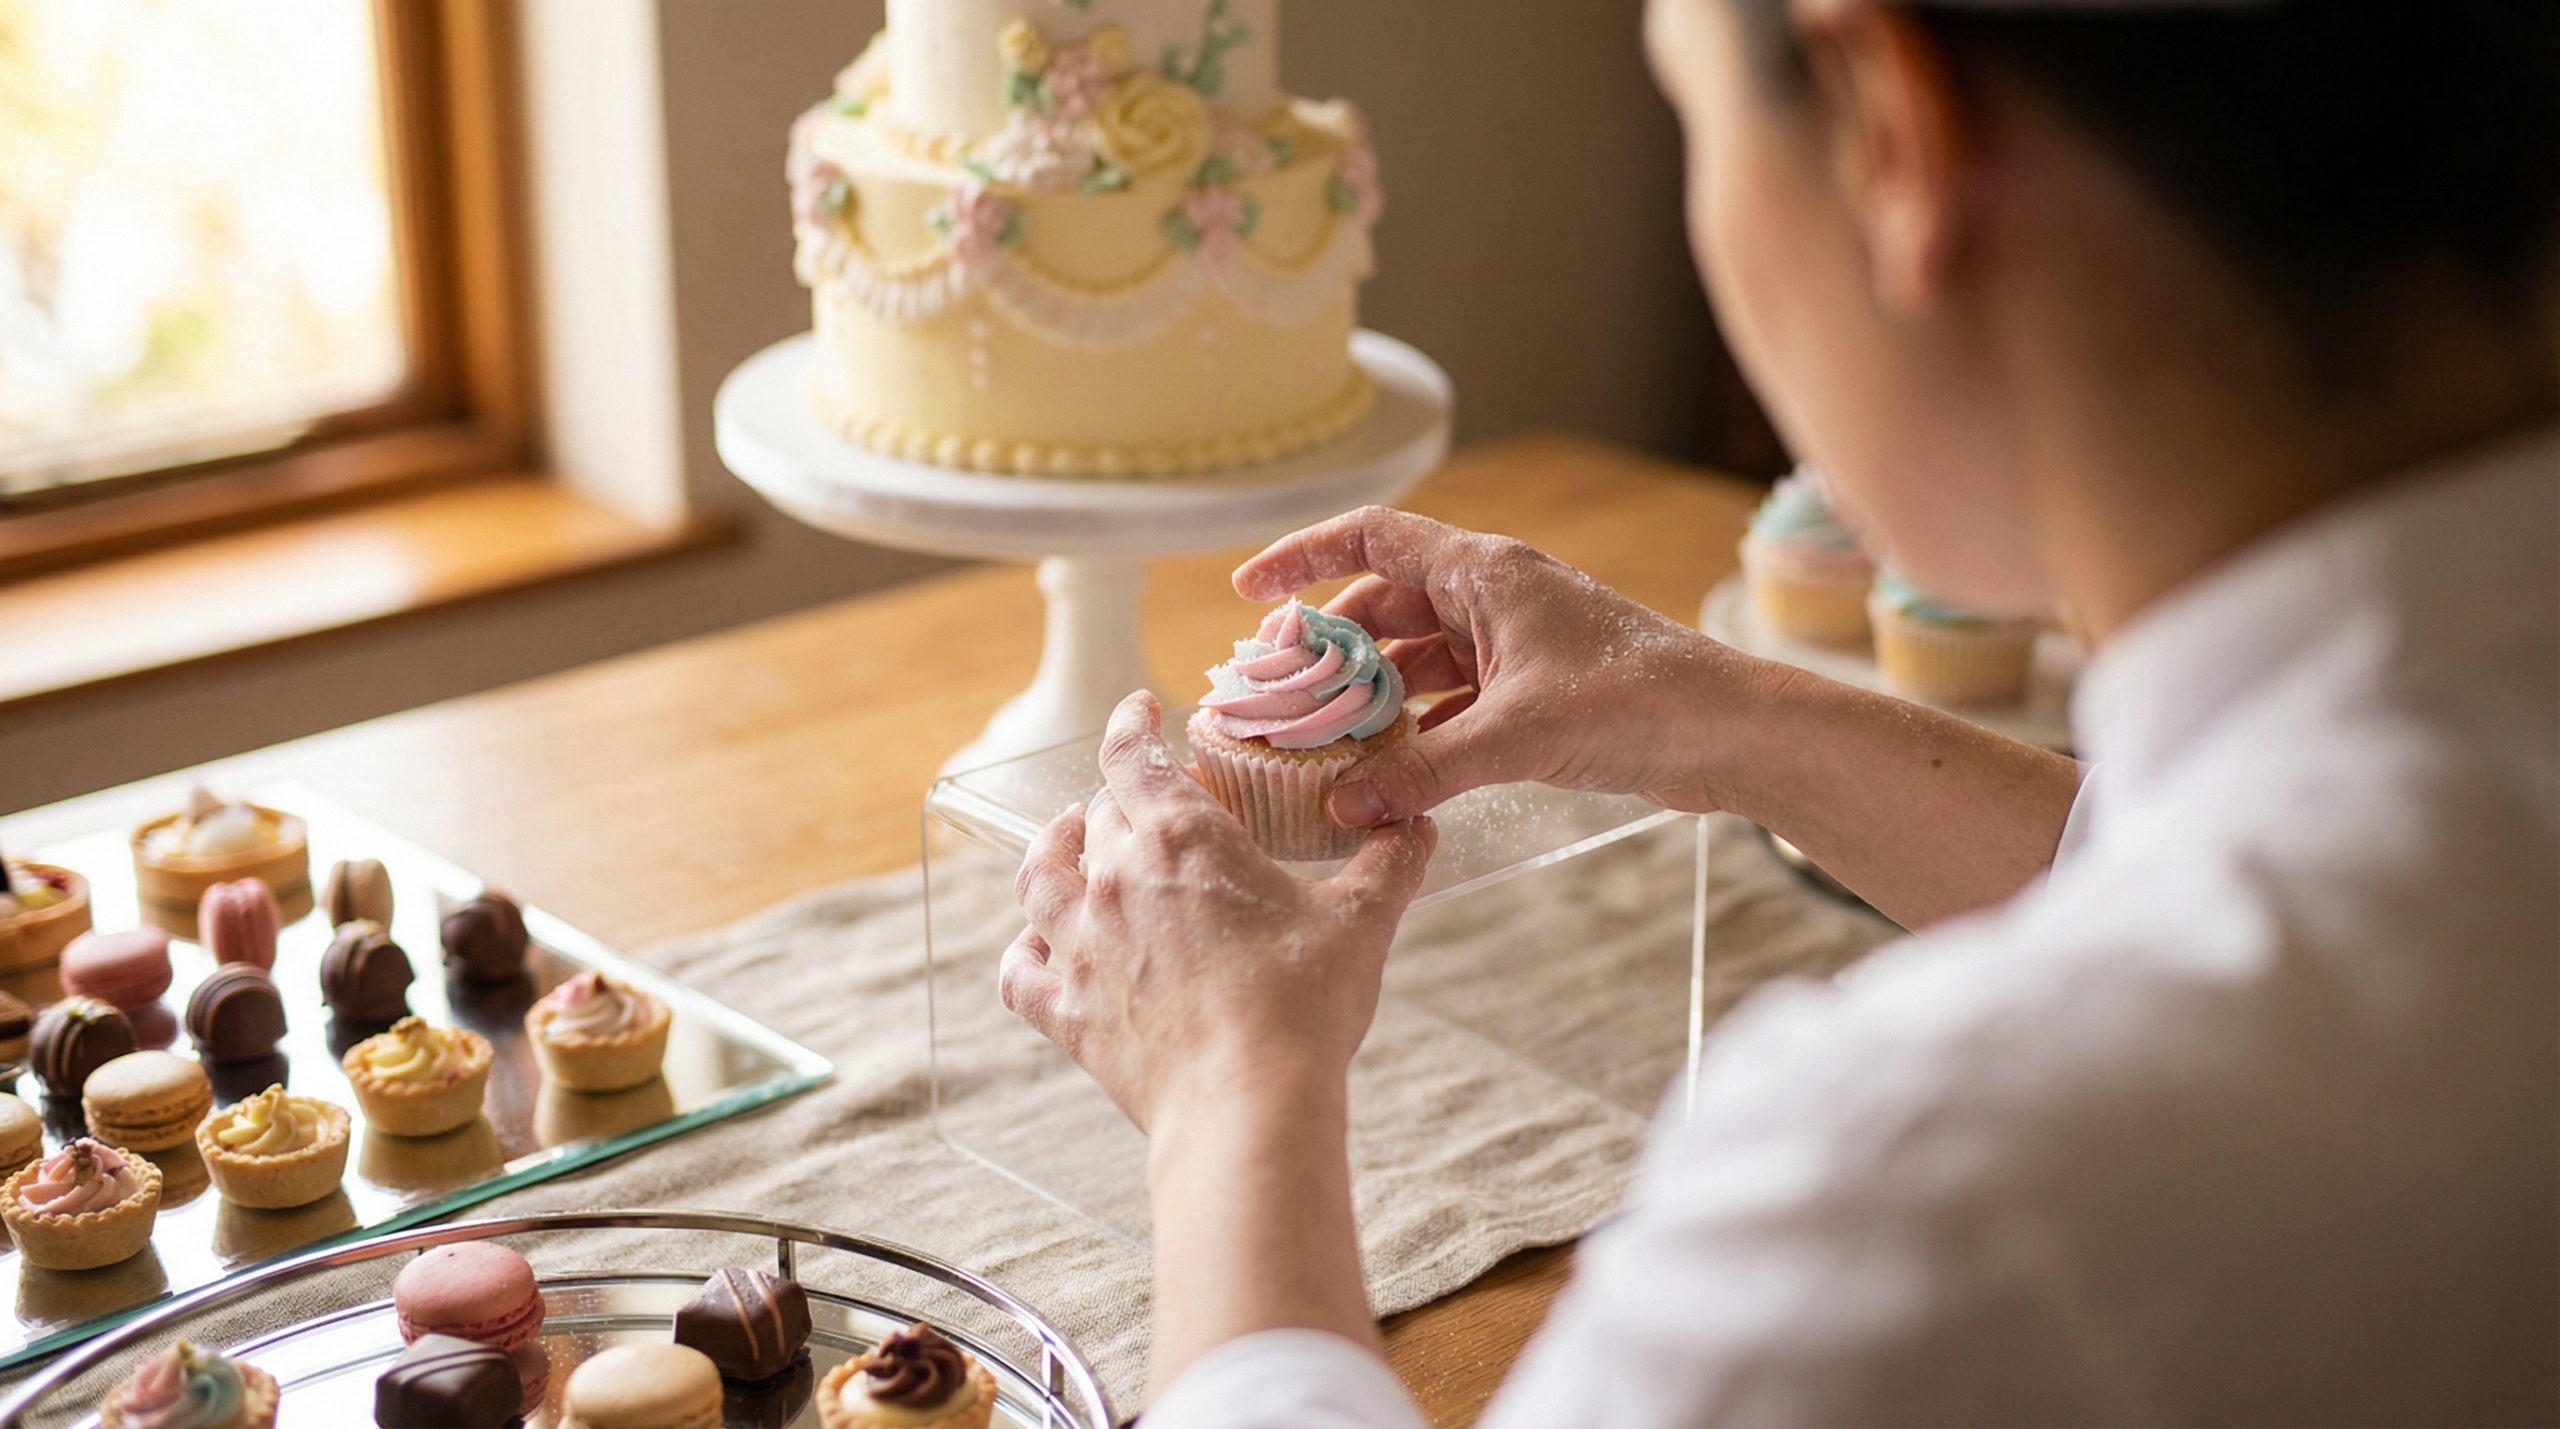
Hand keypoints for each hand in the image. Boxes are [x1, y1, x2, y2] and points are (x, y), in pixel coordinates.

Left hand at [1001, 692, 1438, 1131]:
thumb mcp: (1362, 923)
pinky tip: (1040, 950)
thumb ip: (1389, 862)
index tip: (1139, 711)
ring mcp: (1081, 947)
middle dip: (1120, 798)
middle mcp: (1115, 881)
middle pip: (1097, 815)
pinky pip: (1020, 971)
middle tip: (1150, 803)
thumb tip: (1415, 824)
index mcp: (1182, 840)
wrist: (1246, 1107)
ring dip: (1052, 851)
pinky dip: (1024, 953)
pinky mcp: (1067, 1013)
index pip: (1132, 755)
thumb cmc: (1302, 1008)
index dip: (1131, 723)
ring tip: (1070, 842)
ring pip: (1038, 877)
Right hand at [1235, 506, 1770, 828]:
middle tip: (1280, 695)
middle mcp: (1494, 597)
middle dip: (1330, 648)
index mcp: (1485, 574)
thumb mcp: (1515, 736)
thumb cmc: (1636, 702)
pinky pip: (1451, 699)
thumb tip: (1344, 803)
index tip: (1250, 592)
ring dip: (1372, 695)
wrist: (1727, 732)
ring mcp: (1515, 644)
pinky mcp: (1534, 691)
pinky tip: (1387, 770)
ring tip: (1320, 739)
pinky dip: (1416, 728)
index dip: (1303, 556)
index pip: (1372, 537)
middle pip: (1385, 604)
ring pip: (1417, 658)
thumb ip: (1422, 770)